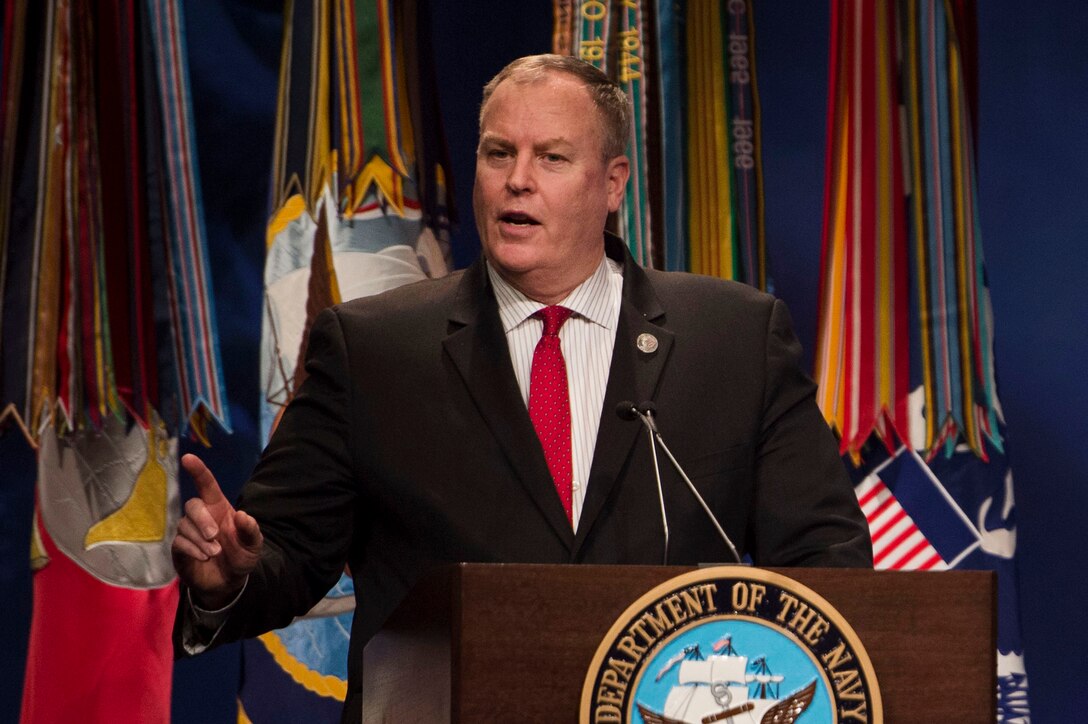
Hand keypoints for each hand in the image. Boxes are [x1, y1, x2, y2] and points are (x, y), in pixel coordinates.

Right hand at [171, 453, 263, 608]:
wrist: (229, 582)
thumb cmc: (241, 555)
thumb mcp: (253, 544)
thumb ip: (251, 530)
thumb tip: (243, 515)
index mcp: (219, 508)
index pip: (206, 484)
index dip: (198, 471)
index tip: (188, 458)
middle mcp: (202, 516)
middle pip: (192, 505)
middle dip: (202, 519)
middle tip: (214, 535)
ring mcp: (189, 532)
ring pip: (184, 525)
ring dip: (200, 539)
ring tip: (215, 552)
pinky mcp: (179, 549)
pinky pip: (178, 542)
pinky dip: (192, 549)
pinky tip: (204, 557)